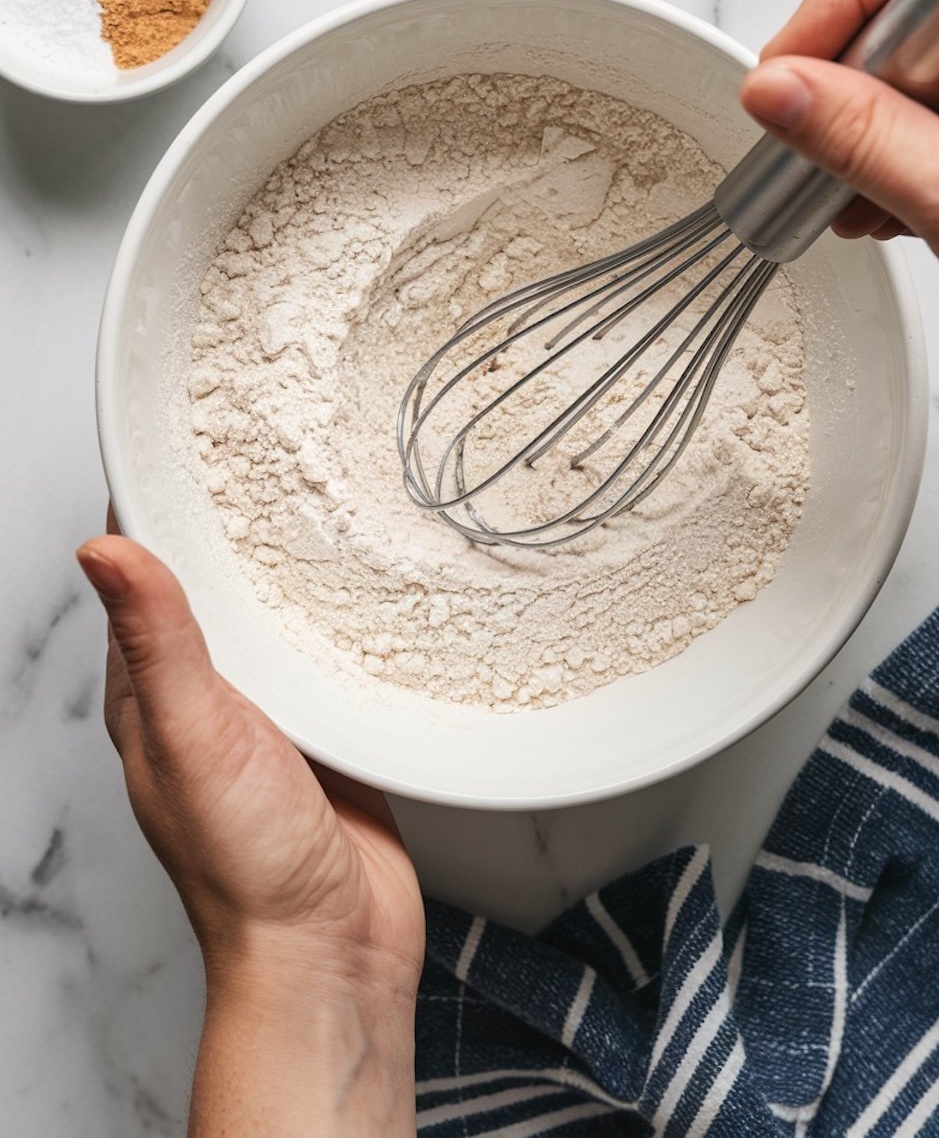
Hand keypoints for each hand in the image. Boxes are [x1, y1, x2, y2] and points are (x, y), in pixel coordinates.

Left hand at [77, 514, 423, 1135]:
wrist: (332, 951)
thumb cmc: (246, 867)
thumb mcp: (193, 735)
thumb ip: (156, 641)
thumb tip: (103, 548)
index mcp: (154, 695)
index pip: (142, 581)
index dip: (154, 512)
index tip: (179, 445)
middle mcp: (210, 698)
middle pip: (216, 591)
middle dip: (235, 526)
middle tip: (268, 452)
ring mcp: (275, 715)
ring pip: (281, 619)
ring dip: (296, 567)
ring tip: (325, 497)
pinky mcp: (334, 733)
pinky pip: (337, 658)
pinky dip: (349, 619)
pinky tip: (375, 588)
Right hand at [740, 0, 938, 333]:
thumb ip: (864, 139)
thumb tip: (776, 89)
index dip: (841, 14)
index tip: (781, 75)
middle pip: (914, 19)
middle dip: (850, 89)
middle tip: (816, 144)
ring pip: (920, 73)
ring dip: (865, 137)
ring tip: (846, 196)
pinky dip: (897, 159)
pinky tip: (878, 207)